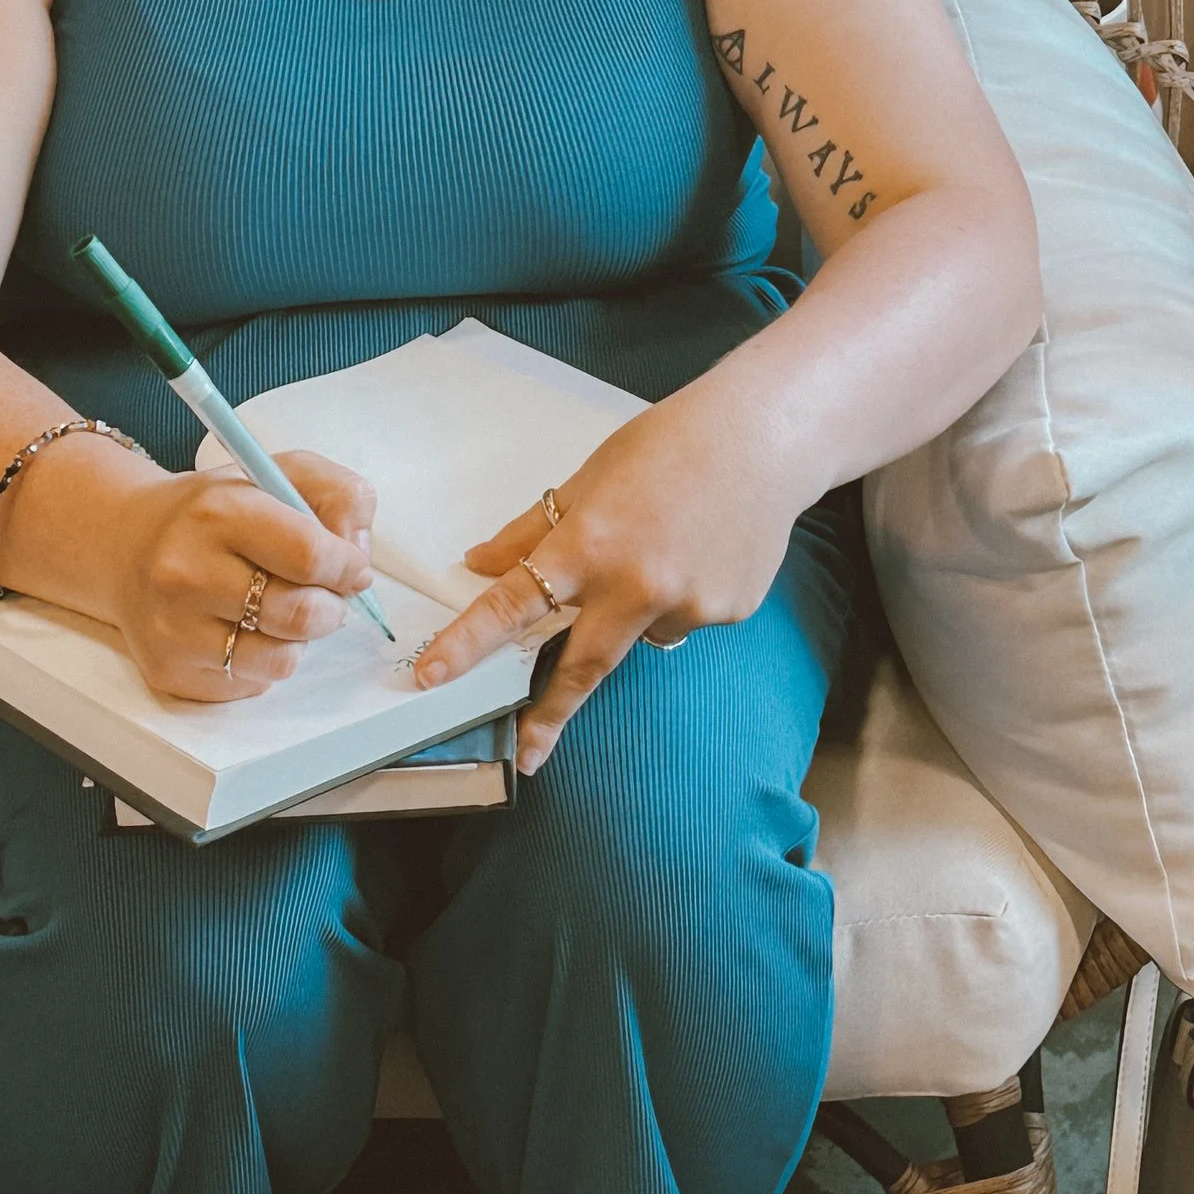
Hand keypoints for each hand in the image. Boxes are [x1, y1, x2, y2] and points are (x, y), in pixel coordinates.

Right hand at [103, 449, 376, 702]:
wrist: (125, 545)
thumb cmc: (212, 512)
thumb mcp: (276, 474)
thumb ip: (338, 494)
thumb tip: (359, 553)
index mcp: (217, 512)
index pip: (310, 554)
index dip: (346, 566)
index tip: (351, 567)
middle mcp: (186, 571)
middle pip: (301, 614)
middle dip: (331, 607)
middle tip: (322, 595)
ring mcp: (173, 627)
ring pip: (281, 659)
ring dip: (297, 639)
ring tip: (279, 611)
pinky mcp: (170, 670)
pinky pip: (251, 682)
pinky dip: (262, 660)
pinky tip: (241, 629)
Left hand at [411, 388, 803, 771]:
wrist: (763, 441)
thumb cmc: (669, 447)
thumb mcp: (589, 481)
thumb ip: (532, 532)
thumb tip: (481, 565)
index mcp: (589, 545)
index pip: (511, 606)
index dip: (467, 645)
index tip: (431, 677)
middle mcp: (636, 586)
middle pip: (580, 667)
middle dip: (549, 714)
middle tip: (527, 752)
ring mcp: (686, 606)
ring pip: (640, 633)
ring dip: (635, 609)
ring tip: (666, 544)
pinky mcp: (726, 613)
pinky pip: (684, 619)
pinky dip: (681, 595)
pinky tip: (702, 548)